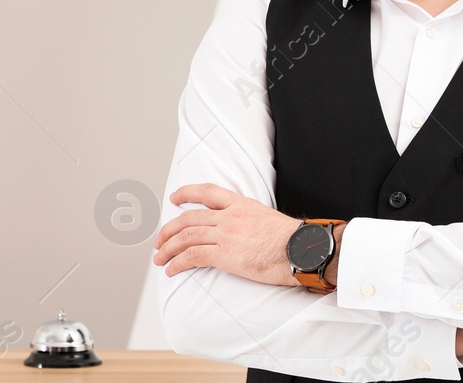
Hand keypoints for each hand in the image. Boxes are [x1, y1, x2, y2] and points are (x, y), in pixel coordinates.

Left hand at [152, 183, 301, 285]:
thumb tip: (248, 232)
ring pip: (186, 237)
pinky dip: (178, 263)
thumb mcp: (270, 220)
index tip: (175, 198)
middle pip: (189, 218)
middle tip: (159, 240)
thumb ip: (252, 221)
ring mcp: (226, 235)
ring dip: (168, 248)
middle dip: (168, 230)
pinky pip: (193, 256)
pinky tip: (171, 270)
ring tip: (159, 258)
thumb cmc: (295, 240)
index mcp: (242, 205)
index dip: (187, 193)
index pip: (208, 192)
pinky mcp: (226, 255)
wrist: (303, 250)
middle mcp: (230, 217)